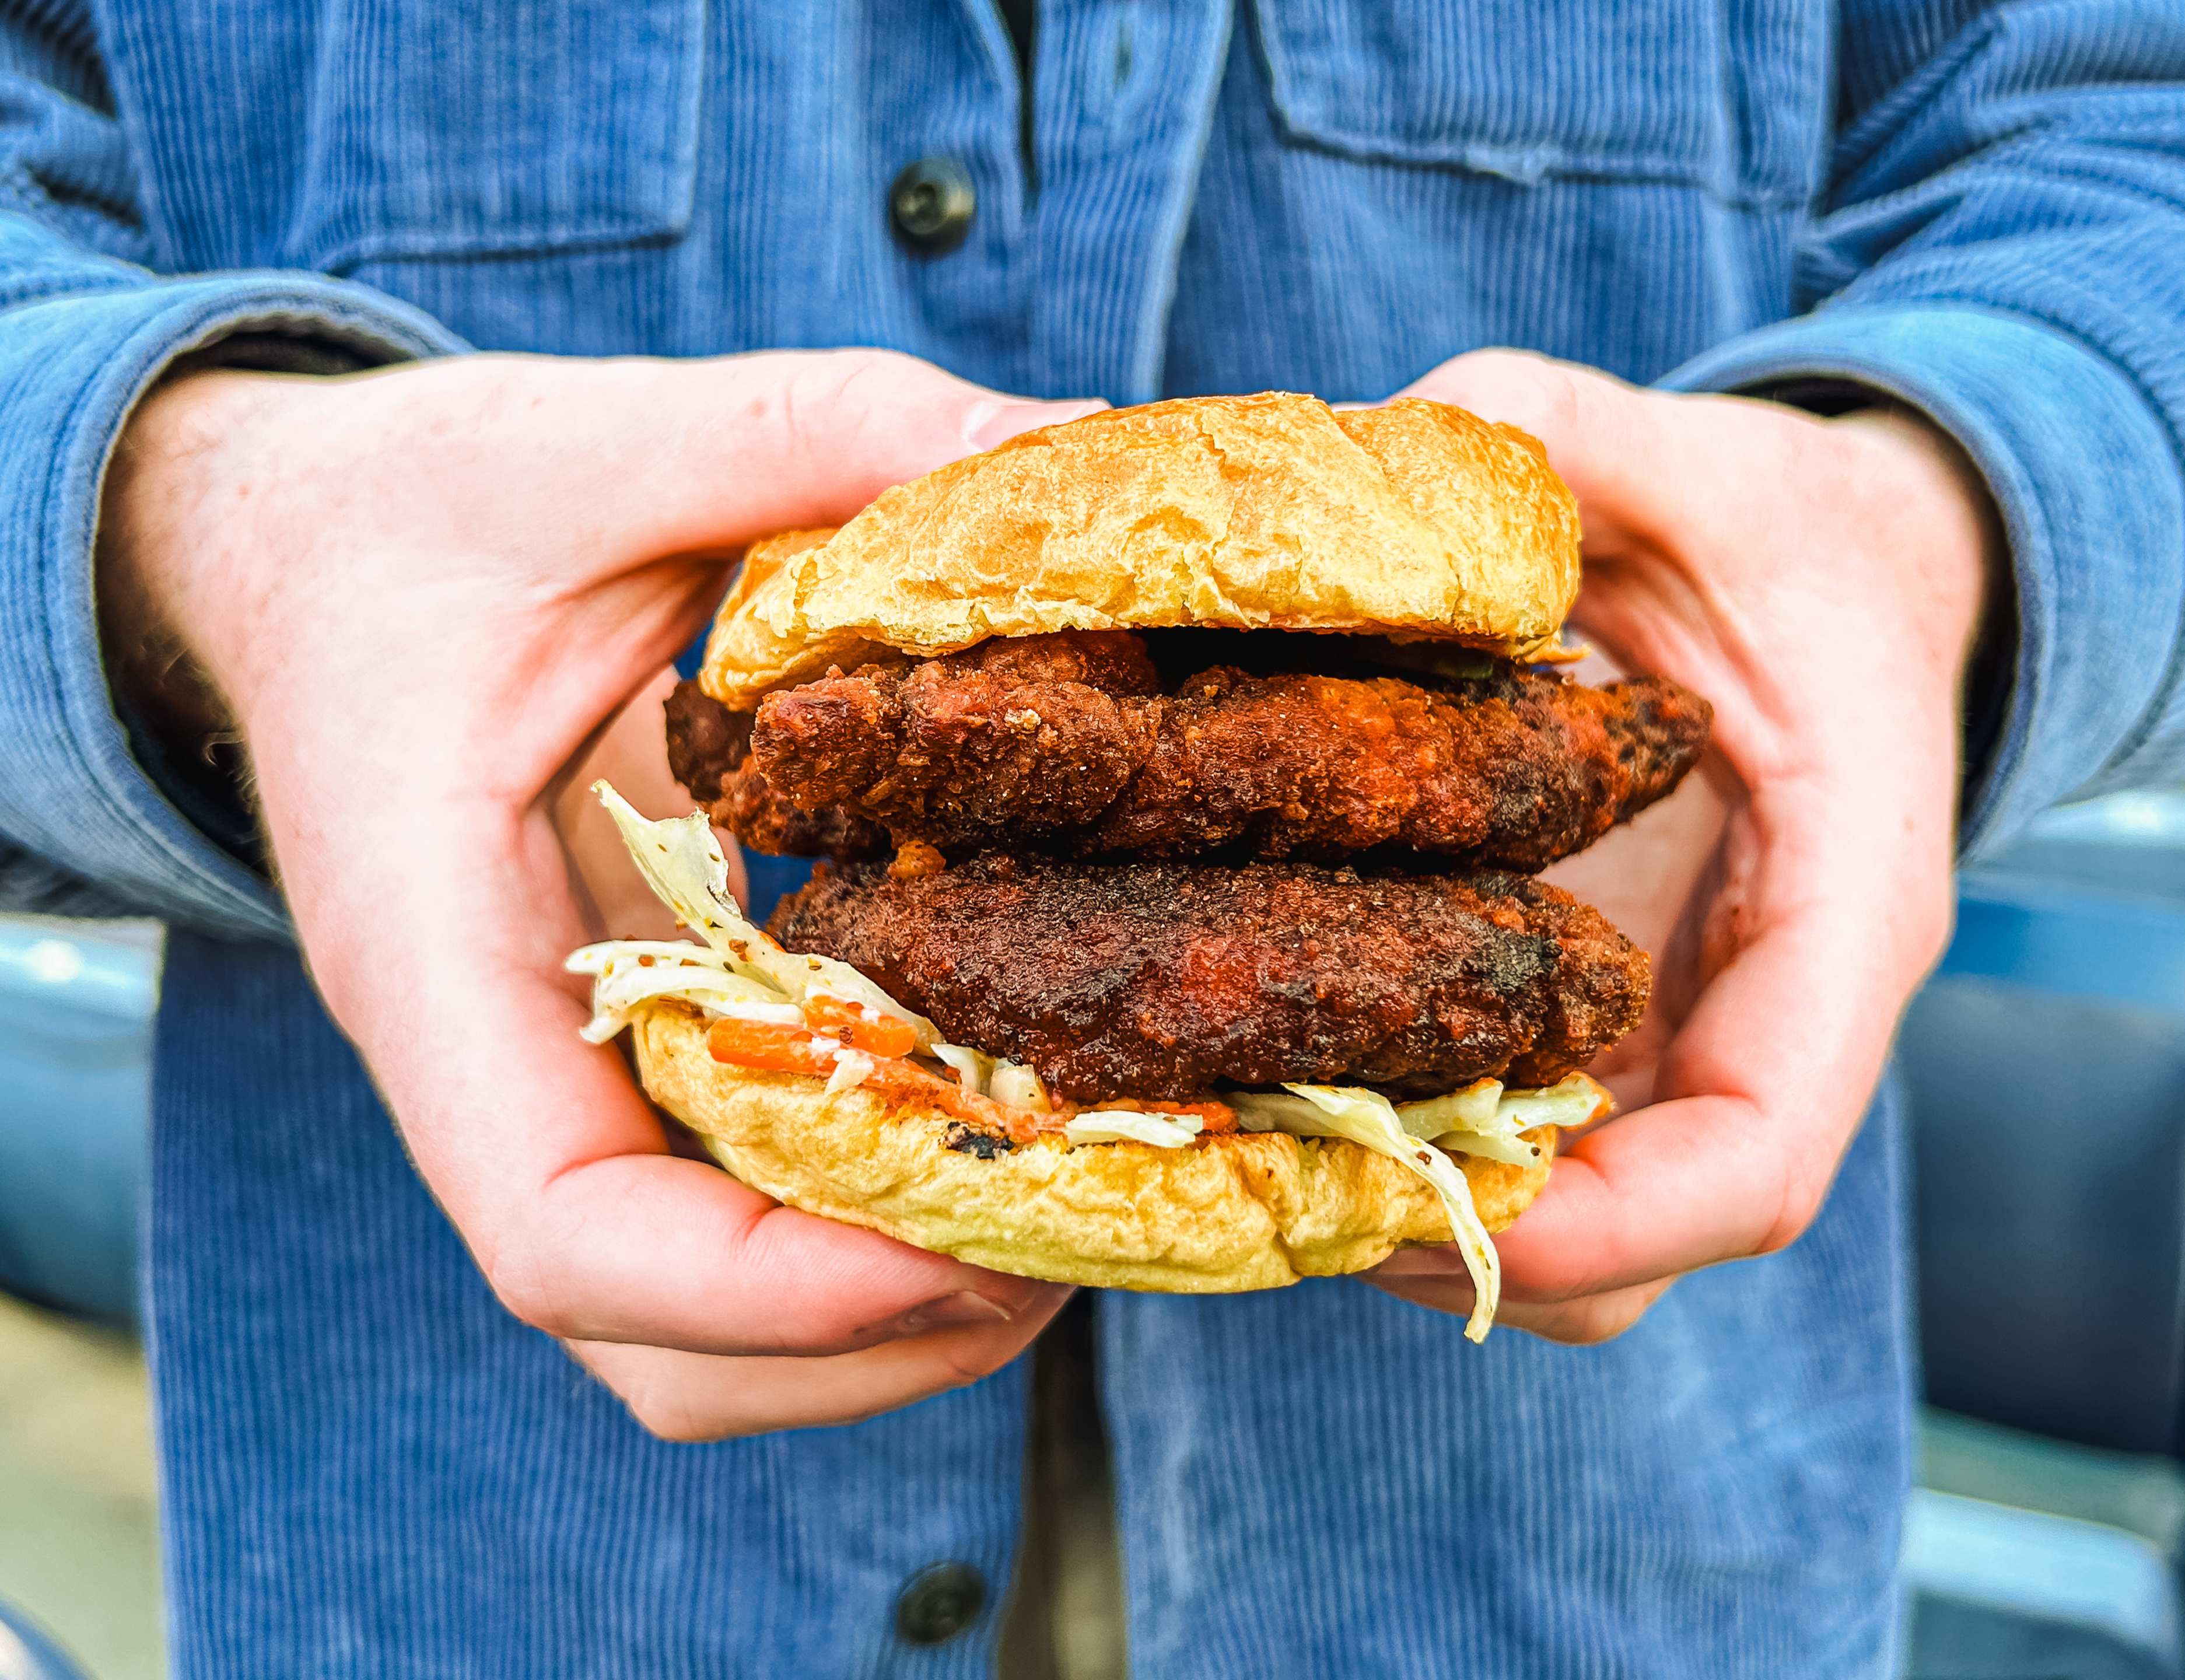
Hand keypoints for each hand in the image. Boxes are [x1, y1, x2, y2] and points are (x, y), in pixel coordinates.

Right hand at [98, 350, 1098, 1435]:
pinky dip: (878, 1211)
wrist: (297, 560)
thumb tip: (1065, 444)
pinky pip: (741, 1207)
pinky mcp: (626, 1057)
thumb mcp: (592, 446)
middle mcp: (493, 1065)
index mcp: (434, 951)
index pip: (565, 1231)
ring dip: (897, 1306)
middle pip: (661, 1340)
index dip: (772, 1289)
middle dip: (881, 1328)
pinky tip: (1008, 1114)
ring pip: (705, 1323)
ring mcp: (559, 1083)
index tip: (971, 1245)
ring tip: (1081, 1195)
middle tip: (1089, 1226)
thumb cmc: (407, 515)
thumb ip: (812, 436)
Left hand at [1369, 349, 1999, 1342]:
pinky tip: (1274, 1072)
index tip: (1428, 1205)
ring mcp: (1679, 1038)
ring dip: (1415, 1214)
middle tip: (1274, 1179)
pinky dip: (1406, 1145)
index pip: (1753, 1157)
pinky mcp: (1610, 1025)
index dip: (1602, 1223)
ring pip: (1570, 1230)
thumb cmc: (1788, 533)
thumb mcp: (1687, 462)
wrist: (1843, 574)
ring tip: (1247, 1139)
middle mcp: (1757, 1017)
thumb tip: (1387, 444)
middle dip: (1465, 1245)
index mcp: (1838, 916)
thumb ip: (1557, 440)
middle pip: (1637, 1246)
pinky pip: (1521, 1147)